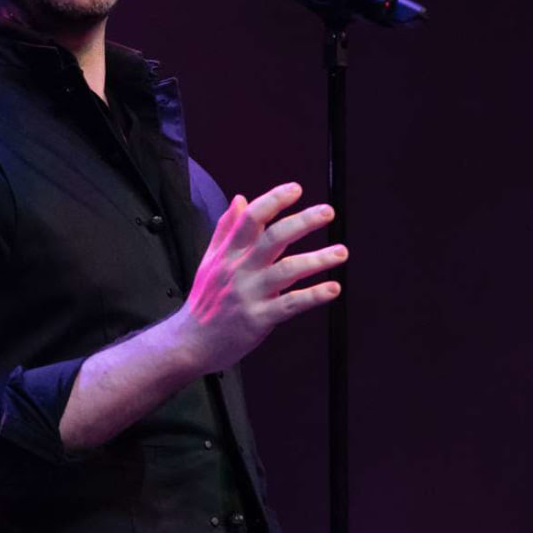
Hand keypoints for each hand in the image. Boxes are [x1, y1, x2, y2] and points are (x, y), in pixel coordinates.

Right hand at [175, 182, 345, 374]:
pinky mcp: (259, 319)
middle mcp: (239, 269)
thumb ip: (226, 229)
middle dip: (302, 222)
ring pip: (287, 270)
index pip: (251, 217)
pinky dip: (313, 295)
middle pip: (273, 238)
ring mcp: (249, 294)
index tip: (296, 189)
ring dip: (317, 260)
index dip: (274, 200)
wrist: (191, 343)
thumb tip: (240, 198)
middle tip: (328, 211)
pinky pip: (290, 304)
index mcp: (228, 252)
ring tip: (341, 252)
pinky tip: (333, 288)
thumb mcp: (210, 259)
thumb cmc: (205, 299)